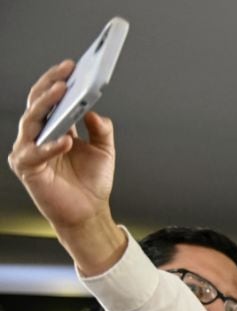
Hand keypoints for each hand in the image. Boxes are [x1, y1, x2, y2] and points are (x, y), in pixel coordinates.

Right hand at [8, 60, 125, 274]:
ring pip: (31, 121)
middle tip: (65, 74)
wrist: (89, 213)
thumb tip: (93, 110)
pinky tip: (67, 140)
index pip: (50, 98)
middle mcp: (38, 135)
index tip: (71, 66)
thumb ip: (101, 129)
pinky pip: (35, 152)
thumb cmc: (92, 182)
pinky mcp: (27, 168)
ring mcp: (29, 150)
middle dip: (50, 86)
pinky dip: (51, 145)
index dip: (58, 80)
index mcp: (54, 127)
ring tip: (62, 92)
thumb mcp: (104, 151)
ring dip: (46, 105)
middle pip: (37, 104)